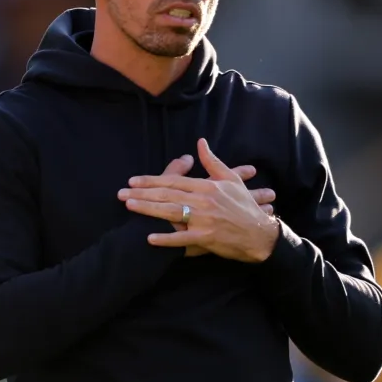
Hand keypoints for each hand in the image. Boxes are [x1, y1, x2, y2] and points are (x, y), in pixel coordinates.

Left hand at [120, 138, 279, 262]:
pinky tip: (150, 238)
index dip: (152, 181)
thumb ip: (212, 161)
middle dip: (142, 194)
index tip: (133, 181)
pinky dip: (166, 239)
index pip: (174, 181)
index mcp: (207, 187)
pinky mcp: (207, 238)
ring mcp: (205, 220)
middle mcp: (204, 202)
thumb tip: (200, 142)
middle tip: (122, 194)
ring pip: (171, 213)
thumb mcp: (230, 180)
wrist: (260, 233)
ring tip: (130, 206)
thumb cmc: (245, 207)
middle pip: (167, 196)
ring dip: (148, 210)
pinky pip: (183, 239)